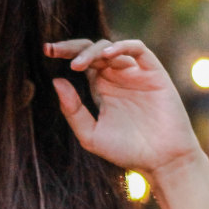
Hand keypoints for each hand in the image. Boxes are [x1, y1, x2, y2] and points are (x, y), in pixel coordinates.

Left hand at [45, 38, 201, 178]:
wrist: (162, 162)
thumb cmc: (127, 152)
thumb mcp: (90, 135)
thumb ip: (73, 110)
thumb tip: (56, 81)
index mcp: (101, 88)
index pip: (81, 62)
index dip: (65, 53)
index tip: (46, 51)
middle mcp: (117, 77)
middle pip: (92, 50)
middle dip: (71, 47)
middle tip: (53, 50)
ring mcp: (135, 74)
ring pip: (111, 48)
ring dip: (92, 52)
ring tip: (77, 65)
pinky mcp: (154, 73)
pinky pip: (138, 50)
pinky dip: (122, 46)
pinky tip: (106, 55)